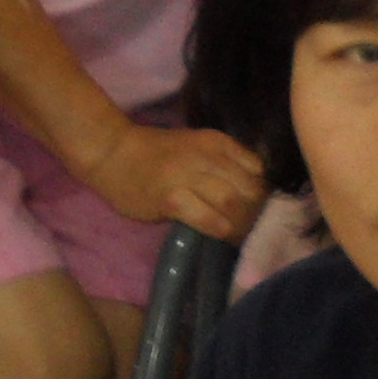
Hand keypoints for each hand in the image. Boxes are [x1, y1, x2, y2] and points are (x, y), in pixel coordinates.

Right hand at [84, 116, 265, 243]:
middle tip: (256, 230)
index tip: (265, 210)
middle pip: (249, 187)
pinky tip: (221, 234)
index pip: (257, 168)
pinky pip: (206, 217)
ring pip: (231, 201)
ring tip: (241, 236)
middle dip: (257, 212)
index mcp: (216, 142)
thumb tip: (251, 194)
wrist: (112, 152)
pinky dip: (218, 227)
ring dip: (241, 223)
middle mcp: (206, 155)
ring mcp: (187, 176)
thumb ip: (222, 163)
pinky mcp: (170, 198)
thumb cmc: (155, 153)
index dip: (265, 193)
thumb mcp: (196, 146)